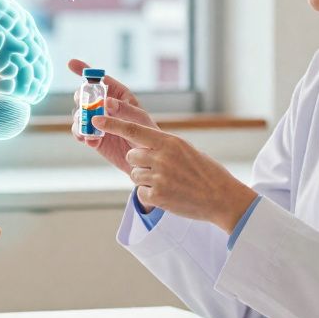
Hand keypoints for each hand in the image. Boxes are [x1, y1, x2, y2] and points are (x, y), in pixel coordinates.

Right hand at [66, 59, 156, 174]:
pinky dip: (81, 135)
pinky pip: (80, 132)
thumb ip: (123, 109)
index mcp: (117, 96)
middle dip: (81, 99)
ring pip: (78, 114)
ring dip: (80, 119)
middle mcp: (104, 106)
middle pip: (84, 95)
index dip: (84, 70)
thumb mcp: (139, 119)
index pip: (99, 79)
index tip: (71, 63)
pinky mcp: (92, 137)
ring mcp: (96, 122)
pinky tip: (91, 140)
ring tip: (89, 129)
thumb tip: (107, 101)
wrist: (145, 160)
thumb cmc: (148, 135)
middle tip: (85, 107)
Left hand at [90, 115, 257, 234]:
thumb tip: (143, 142)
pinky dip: (150, 195)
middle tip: (158, 169)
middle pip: (132, 155)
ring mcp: (159, 177)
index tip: (96, 119)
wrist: (222, 198)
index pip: (133, 130)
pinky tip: (167, 195)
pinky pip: (140, 193)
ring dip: (145, 180)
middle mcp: (162, 157)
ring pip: (134, 174)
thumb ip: (163, 145)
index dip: (112, 124)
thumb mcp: (186, 150)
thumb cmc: (205, 172)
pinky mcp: (157, 196)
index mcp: (169, 142)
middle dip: (139, 162)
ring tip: (167, 182)